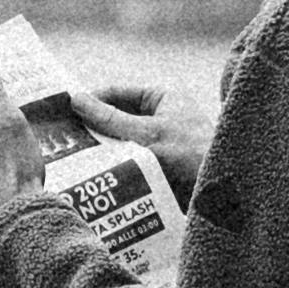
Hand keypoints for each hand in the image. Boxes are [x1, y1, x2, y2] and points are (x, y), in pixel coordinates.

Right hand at [73, 68, 219, 197]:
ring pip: (124, 145)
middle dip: (94, 130)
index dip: (91, 101)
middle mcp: (163, 118)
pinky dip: (118, 170)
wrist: (225, 194)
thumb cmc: (192, 154)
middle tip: (63, 140)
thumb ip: (110, 118)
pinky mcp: (164, 170)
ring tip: (74, 162)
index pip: (118, 93)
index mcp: (164, 98)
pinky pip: (134, 165)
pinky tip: (97, 179)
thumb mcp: (146, 133)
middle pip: (119, 120)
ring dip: (104, 154)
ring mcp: (163, 144)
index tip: (63, 112)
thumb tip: (77, 99)